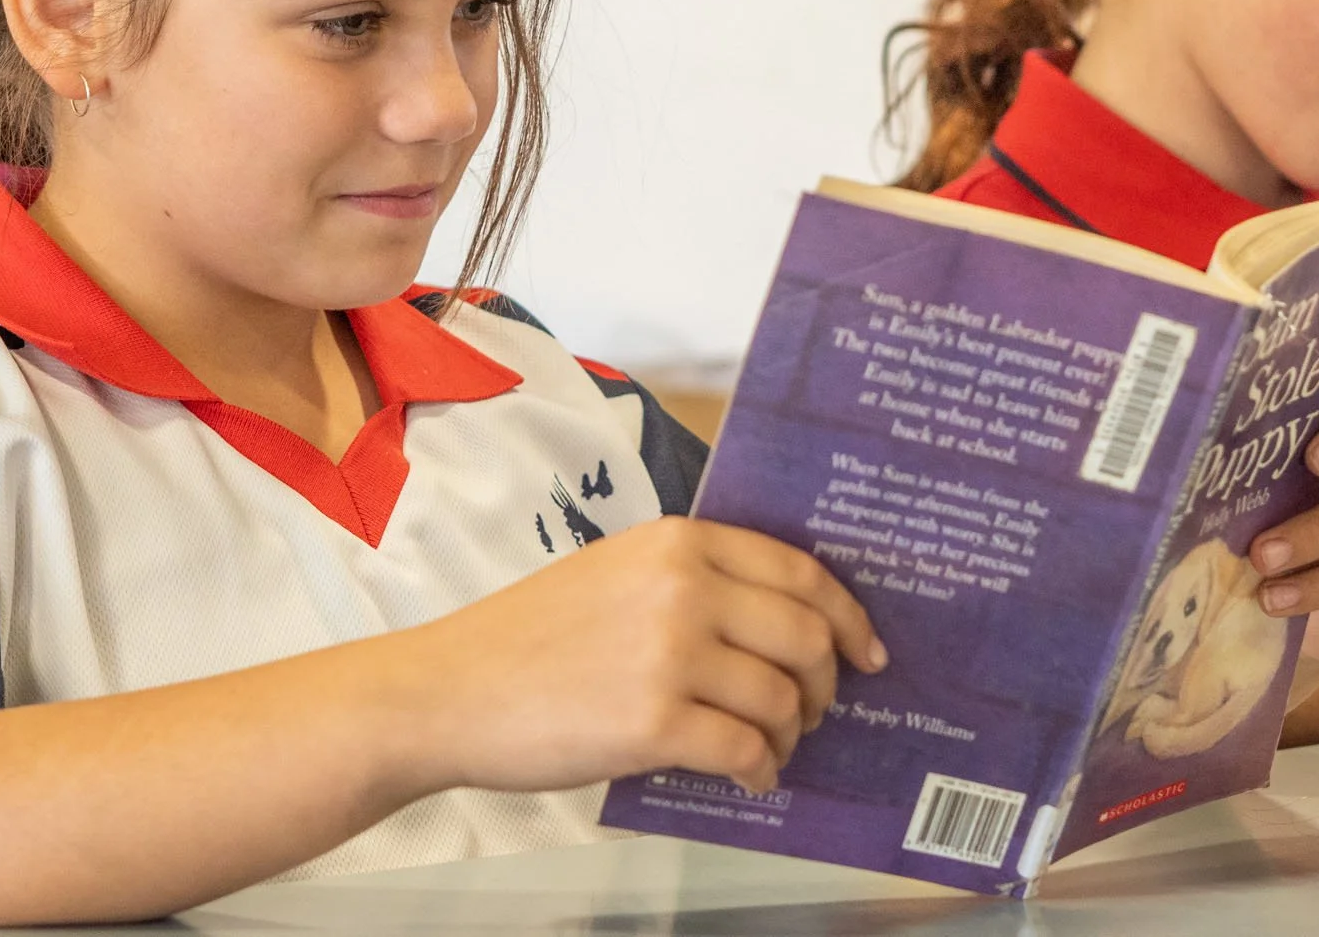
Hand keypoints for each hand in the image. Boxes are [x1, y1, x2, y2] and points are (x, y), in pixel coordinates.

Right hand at [396, 517, 885, 796]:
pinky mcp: (655, 721)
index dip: (847, 615)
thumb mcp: (617, 572)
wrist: (451, 689)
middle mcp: (685, 586)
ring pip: (783, 698)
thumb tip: (781, 624)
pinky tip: (749, 777)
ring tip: (771, 748)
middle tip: (819, 710)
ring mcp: (671, 653)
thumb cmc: (531, 637)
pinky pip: (747, 749)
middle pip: (806, 634)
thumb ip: (693, 580)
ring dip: (792, 733)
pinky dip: (762, 771)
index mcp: (679, 541)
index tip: (868, 651)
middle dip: (828, 682)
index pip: (799, 569)